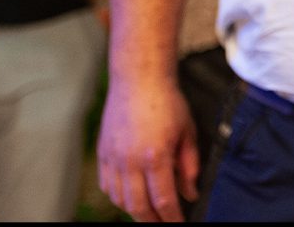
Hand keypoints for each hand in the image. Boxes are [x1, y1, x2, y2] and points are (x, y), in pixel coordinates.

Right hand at [97, 75, 198, 221]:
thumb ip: (189, 165)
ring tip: (149, 211)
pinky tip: (130, 195)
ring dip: (135, 210)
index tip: (179, 223)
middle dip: (152, 221)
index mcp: (156, 156)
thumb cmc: (167, 101)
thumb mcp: (187, 130)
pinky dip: (118, 197)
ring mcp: (113, 159)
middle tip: (163, 222)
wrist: (139, 79)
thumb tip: (191, 192)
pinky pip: (107, 187)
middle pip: (138, 207)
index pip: (163, 200)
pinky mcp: (102, 154)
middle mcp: (130, 162)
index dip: (172, 217)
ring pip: (120, 200)